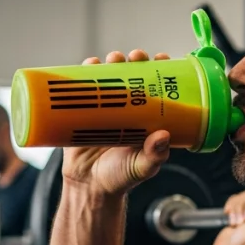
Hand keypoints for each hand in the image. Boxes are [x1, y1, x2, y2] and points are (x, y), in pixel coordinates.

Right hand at [62, 50, 172, 196]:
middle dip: (135, 61)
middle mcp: (127, 110)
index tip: (162, 59)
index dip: (160, 71)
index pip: (157, 88)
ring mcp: (104, 109)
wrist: (89, 188)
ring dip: (112, 62)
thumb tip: (164, 136)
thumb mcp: (142, 168)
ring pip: (109, 77)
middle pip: (133, 76)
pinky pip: (82, 88)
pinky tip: (89, 64)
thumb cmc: (121, 178)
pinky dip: (83, 73)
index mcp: (146, 119)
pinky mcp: (81, 112)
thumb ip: (154, 156)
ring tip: (113, 58)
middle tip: (136, 57)